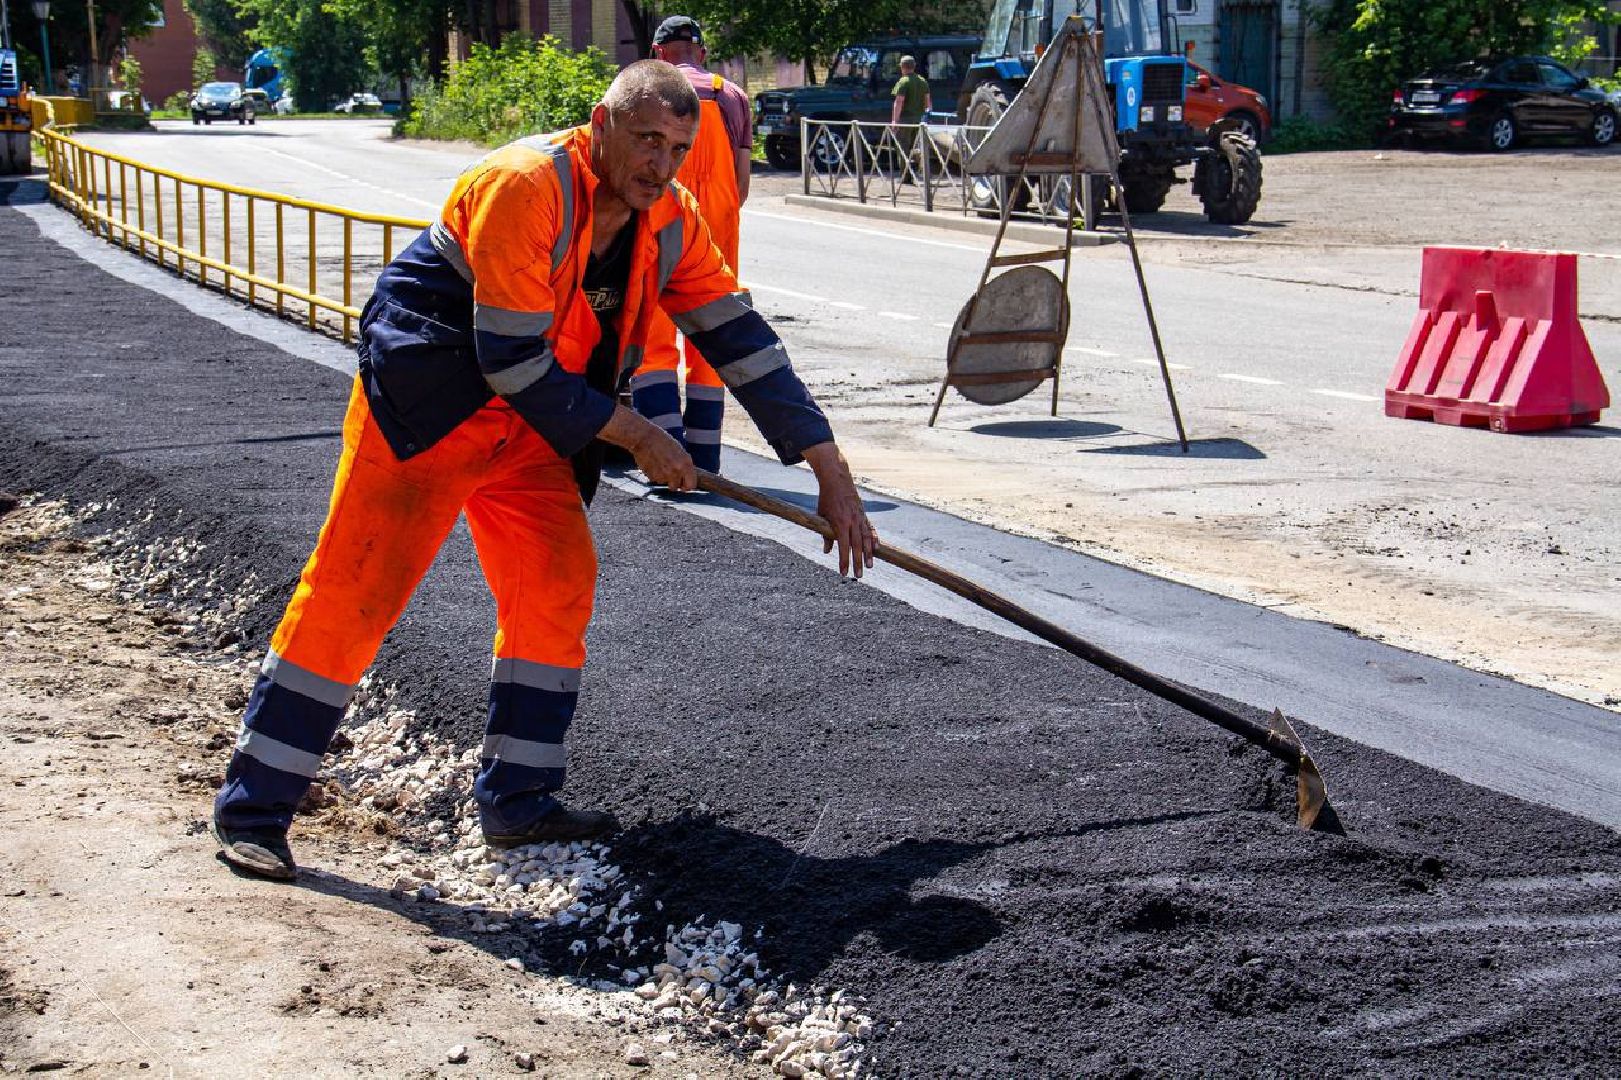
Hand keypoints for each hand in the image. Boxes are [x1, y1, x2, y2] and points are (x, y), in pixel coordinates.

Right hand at [600, 405, 695, 491]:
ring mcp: (663, 476)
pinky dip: (655, 475)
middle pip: (677, 487)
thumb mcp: (680, 451)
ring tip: (660, 464)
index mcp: (685, 464)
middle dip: (674, 482)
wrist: (644, 438)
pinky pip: (656, 480)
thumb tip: (686, 476)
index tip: (684, 483)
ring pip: (665, 483)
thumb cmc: (662, 440)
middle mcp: (675, 472)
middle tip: (671, 473)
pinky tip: (653, 464)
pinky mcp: (652, 477)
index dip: (687, 485)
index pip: (691, 485)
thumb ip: (684, 465)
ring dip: (664, 477)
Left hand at [802, 442, 875, 577]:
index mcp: (840, 523)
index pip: (843, 547)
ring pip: (867, 539)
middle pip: (857, 546)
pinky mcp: (864, 515)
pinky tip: (877, 549)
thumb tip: (827, 551)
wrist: (837, 480)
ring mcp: (860, 518)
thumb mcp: (822, 516)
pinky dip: (874, 539)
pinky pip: (871, 529)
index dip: (844, 561)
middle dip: (857, 562)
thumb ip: (825, 535)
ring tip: (870, 566)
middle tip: (859, 576)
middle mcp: (852, 521)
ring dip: (869, 554)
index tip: (843, 573)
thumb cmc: (826, 499)